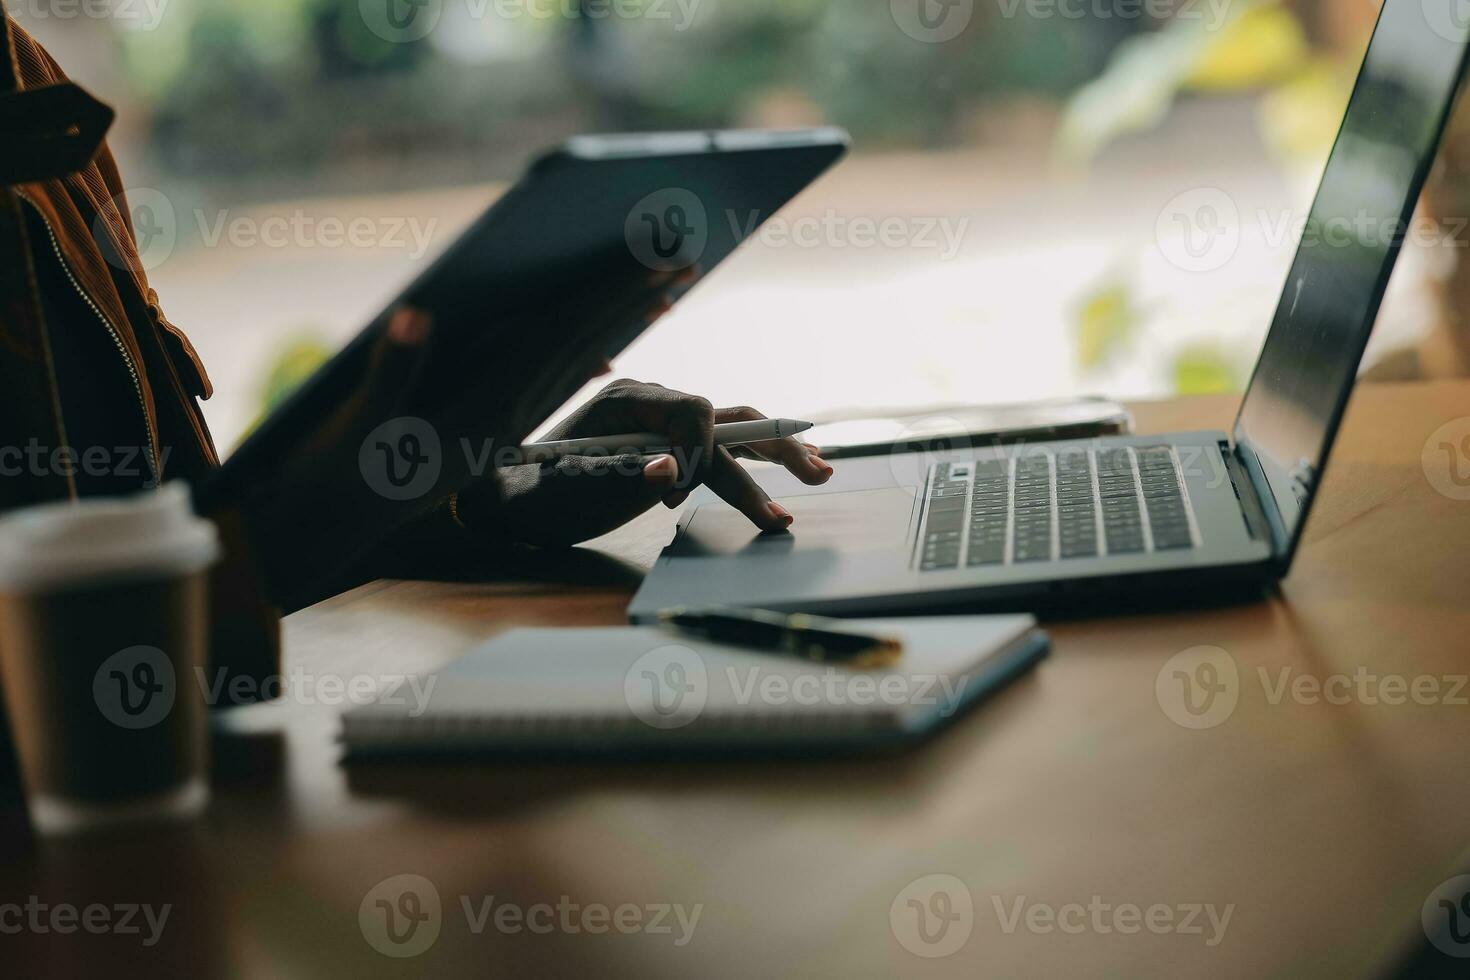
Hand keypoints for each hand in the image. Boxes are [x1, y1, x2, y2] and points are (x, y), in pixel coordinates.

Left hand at [459, 379, 833, 545]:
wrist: (510, 500)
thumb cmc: (535, 496)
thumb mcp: (569, 490)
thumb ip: (619, 477)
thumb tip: (669, 472)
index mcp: (628, 399)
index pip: (694, 410)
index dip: (703, 452)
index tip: (682, 497)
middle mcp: (653, 401)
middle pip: (728, 417)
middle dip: (773, 450)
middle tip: (816, 478)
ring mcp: (664, 421)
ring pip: (735, 428)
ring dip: (778, 452)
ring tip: (821, 473)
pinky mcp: (669, 443)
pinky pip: (723, 443)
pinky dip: (757, 458)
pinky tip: (791, 467)